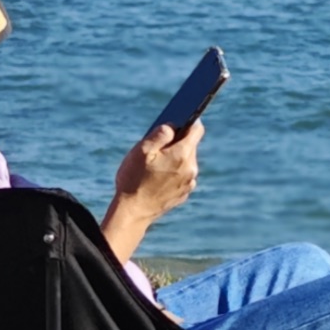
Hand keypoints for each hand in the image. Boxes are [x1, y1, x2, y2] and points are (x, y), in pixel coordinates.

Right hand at [101, 119, 201, 260]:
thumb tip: (173, 125)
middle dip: (177, 142)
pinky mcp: (184, 194)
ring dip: (175, 158)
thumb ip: (159, 134)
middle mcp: (191, 168)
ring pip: (186, 161)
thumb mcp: (142, 151)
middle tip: (157, 146)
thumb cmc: (134, 179)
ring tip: (155, 163)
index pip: (196, 130)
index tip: (182, 117)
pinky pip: (182, 176)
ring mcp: (189, 183)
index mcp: (182, 154)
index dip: (189, 120)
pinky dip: (174, 173)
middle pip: (190, 146)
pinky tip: (157, 177)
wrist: (132, 213)